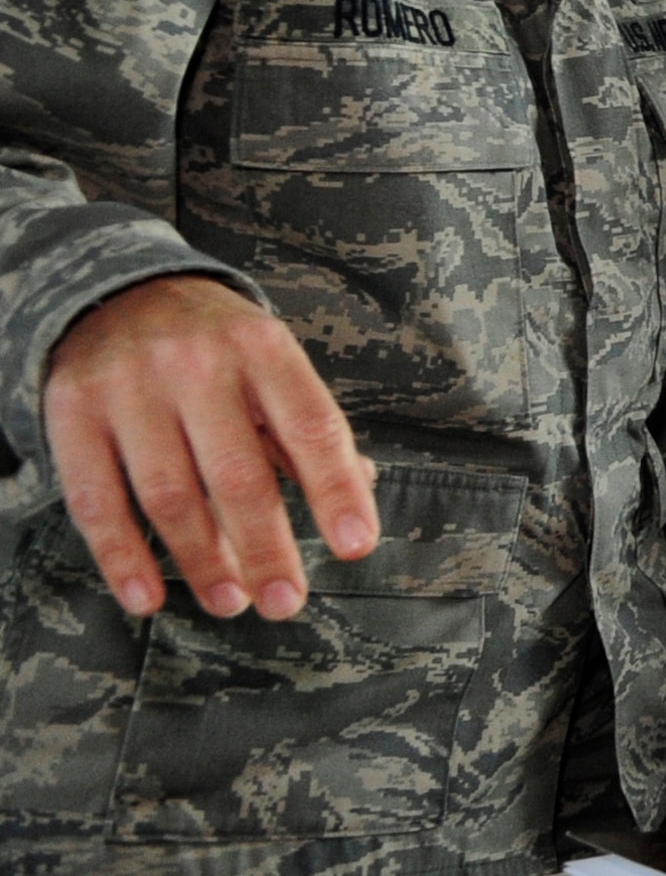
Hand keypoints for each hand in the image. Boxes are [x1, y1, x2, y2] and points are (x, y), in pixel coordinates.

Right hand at [44, 275, 378, 621]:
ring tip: (230, 601)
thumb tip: (362, 487)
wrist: (117, 292)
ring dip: (202, 560)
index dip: (336, 490)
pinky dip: (122, 556)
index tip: (356, 547)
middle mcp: (199, 363)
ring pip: (170, 493)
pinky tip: (148, 596)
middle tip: (285, 603)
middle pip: (238, 473)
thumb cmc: (216, 345)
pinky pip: (97, 499)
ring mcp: (131, 387)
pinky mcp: (73, 412)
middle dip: (266, 547)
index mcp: (264, 347)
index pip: (311, 426)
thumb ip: (306, 428)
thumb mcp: (272, 363)